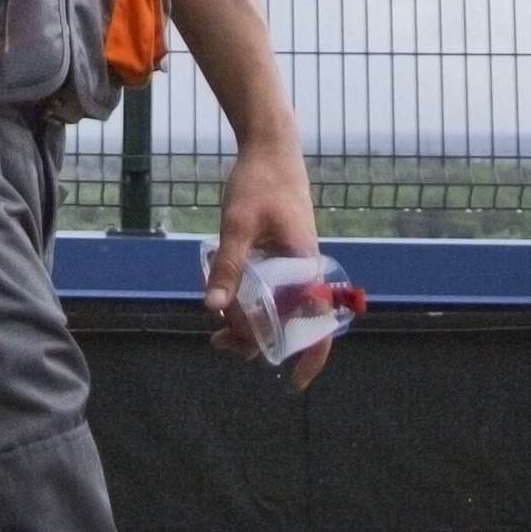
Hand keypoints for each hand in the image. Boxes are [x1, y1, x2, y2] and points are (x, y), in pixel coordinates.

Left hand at [203, 134, 330, 390]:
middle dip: (255, 338)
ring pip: (274, 306)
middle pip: (287, 322)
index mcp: (306, 269)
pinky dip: (246, 296)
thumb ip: (227, 266)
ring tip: (214, 326)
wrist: (270, 148)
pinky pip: (267, 287)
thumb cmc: (260, 183)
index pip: (318, 326)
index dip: (310, 358)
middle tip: (218, 341)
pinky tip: (220, 293)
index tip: (292, 383)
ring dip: (246, 318)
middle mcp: (304, 271)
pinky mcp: (280, 255)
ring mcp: (293, 264)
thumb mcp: (237, 225)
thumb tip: (211, 308)